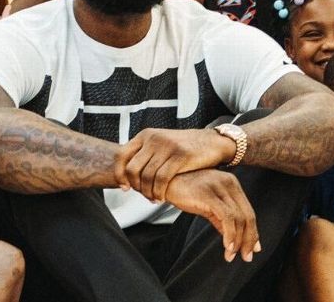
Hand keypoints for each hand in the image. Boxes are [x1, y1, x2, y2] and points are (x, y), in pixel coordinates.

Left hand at [114, 128, 231, 201]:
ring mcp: (167, 146)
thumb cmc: (185, 148)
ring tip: (154, 199)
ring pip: (146, 177)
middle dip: (136, 187)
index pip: (122, 156)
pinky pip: (161, 179)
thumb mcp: (162, 144)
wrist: (213, 142)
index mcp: (146, 135)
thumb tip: (127, 174)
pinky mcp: (180, 155)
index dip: (120, 175)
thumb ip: (146, 154)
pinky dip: (159, 192)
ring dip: (148, 193)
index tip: (125, 188)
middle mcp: (153, 138)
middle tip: (144, 195)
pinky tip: (162, 198)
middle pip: (132, 169)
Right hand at [164, 170, 259, 262]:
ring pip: (238, 218)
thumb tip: (234, 239)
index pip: (248, 211)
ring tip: (232, 255)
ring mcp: (219, 187)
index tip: (253, 248)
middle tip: (247, 256)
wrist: (165, 181)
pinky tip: (227, 246)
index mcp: (232, 184)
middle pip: (247, 215)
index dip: (253, 232)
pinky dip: (229, 234)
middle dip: (249, 239)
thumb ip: (222, 220)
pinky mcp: (208, 193)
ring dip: (238, 240)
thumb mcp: (208, 205)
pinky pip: (226, 217)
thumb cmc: (186, 191)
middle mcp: (229, 183)